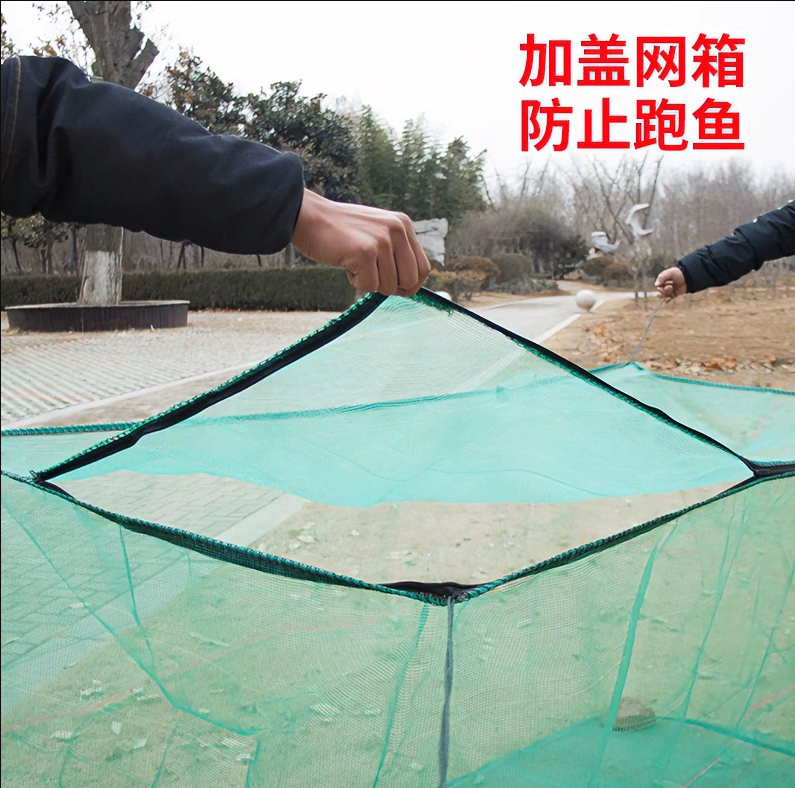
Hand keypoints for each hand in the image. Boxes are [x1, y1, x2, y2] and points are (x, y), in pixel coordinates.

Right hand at [290, 190, 431, 296]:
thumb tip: (410, 285)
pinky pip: (369, 286)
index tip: (394, 286)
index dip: (410, 284)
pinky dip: (356, 281)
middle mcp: (397, 230)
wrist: (309, 217)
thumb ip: (396, 251)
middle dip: (391, 287)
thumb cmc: (340, 231)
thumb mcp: (377, 232)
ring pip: (389, 286)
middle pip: (411, 281)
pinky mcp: (365, 252)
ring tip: (354, 262)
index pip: (423, 268)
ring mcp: (382, 240)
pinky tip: (346, 263)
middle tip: (371, 277)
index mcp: (403, 224)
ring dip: (369, 282)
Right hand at [654, 267, 686, 300]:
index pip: (658, 285)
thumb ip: (662, 277)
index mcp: (663, 280)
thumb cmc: (679, 273)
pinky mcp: (674, 295)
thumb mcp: (670, 272)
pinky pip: (668, 299)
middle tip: (670, 287)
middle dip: (663, 290)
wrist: (689, 277)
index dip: (659, 286)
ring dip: (666, 294)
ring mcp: (670, 291)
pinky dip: (667, 301)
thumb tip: (656, 285)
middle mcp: (666, 286)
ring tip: (671, 290)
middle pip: (660, 291)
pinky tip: (667, 301)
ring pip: (663, 295)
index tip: (662, 285)